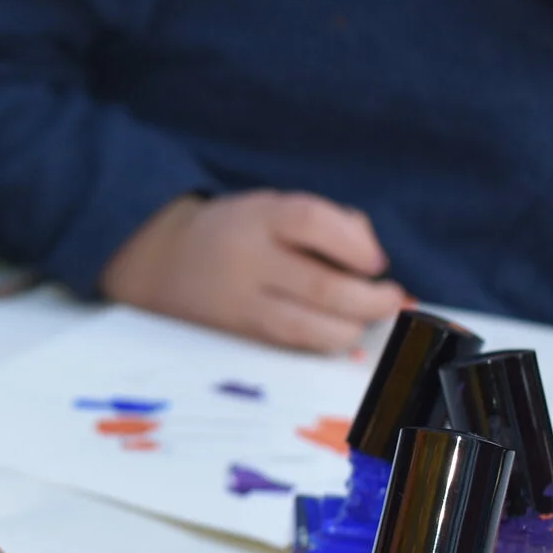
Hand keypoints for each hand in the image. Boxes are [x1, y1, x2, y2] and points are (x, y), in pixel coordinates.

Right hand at [99, 191, 406, 352]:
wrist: (162, 263)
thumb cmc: (238, 231)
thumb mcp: (273, 207)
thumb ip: (327, 222)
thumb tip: (373, 261)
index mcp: (258, 217)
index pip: (312, 222)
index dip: (355, 244)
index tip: (376, 262)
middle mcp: (246, 260)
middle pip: (321, 286)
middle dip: (370, 299)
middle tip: (390, 299)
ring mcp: (240, 303)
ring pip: (307, 328)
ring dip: (351, 329)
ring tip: (365, 319)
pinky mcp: (239, 335)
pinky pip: (293, 345)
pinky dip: (325, 342)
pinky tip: (339, 332)